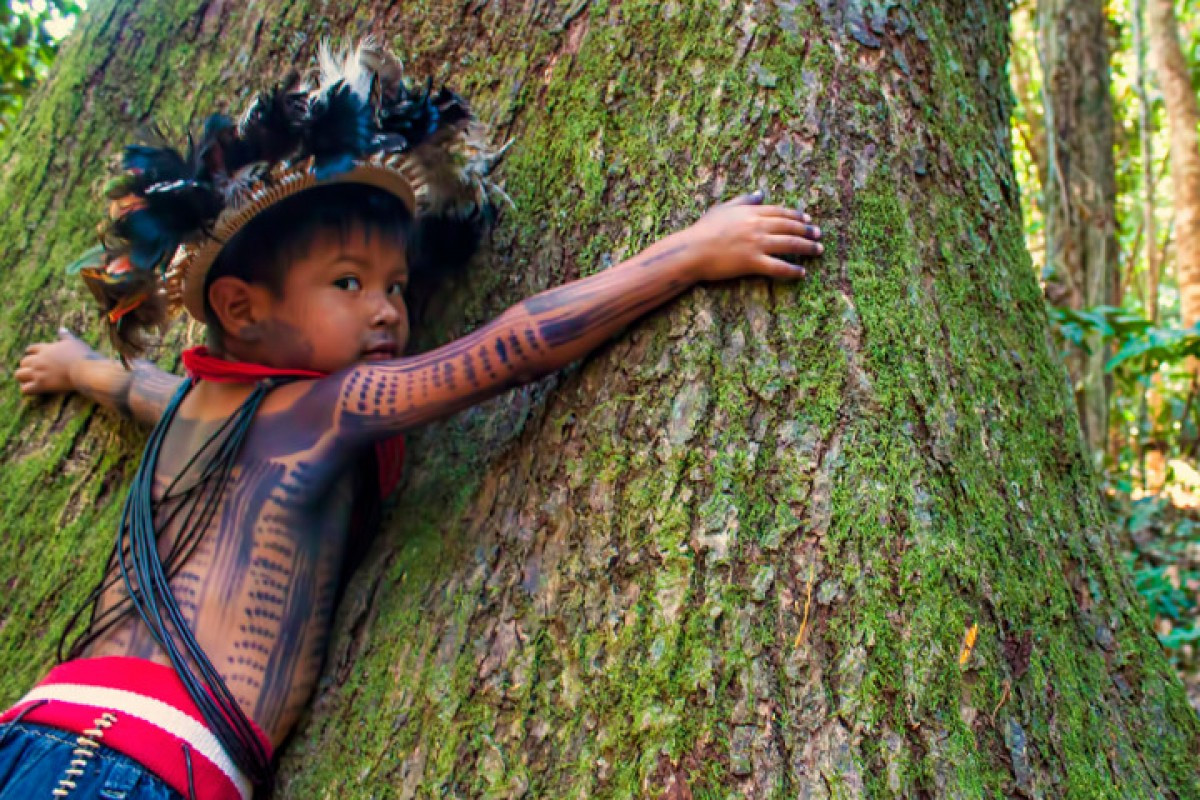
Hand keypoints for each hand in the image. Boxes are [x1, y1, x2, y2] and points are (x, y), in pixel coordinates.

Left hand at [15, 328, 96, 394]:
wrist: (85, 370)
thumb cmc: (83, 356)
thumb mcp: (74, 342)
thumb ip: (66, 336)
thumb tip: (61, 328)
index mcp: (46, 349)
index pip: (31, 349)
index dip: (31, 353)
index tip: (33, 356)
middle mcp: (39, 360)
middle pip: (23, 362)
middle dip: (27, 366)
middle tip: (34, 371)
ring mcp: (39, 372)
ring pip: (19, 375)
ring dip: (24, 377)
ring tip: (30, 381)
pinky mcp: (42, 384)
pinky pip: (26, 389)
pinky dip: (27, 389)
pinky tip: (34, 390)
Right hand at [675, 191, 822, 281]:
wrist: (692, 250)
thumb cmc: (703, 230)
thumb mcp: (723, 208)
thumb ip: (744, 200)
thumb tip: (761, 192)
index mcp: (751, 212)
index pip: (780, 212)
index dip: (797, 215)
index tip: (808, 218)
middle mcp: (758, 226)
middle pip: (790, 227)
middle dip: (807, 230)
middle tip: (819, 234)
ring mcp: (756, 244)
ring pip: (789, 244)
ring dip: (807, 247)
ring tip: (818, 250)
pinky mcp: (753, 262)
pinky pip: (779, 267)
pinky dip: (792, 270)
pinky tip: (802, 273)